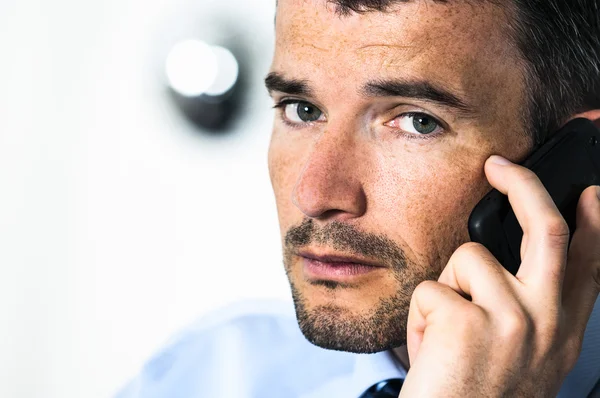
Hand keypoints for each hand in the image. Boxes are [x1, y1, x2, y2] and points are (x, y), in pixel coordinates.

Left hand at [399, 155, 599, 396]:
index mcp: (560, 331)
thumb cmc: (478, 397)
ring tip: (443, 334)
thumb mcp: (524, 358)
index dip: (596, 223)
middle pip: (546, 230)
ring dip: (444, 289)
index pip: (591, 264)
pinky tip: (429, 349)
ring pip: (467, 258)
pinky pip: (430, 288)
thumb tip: (503, 262)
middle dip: (525, 186)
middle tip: (500, 166)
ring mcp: (511, 321)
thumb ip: (528, 311)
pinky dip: (418, 316)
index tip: (591, 193)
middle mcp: (546, 322)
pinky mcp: (468, 323)